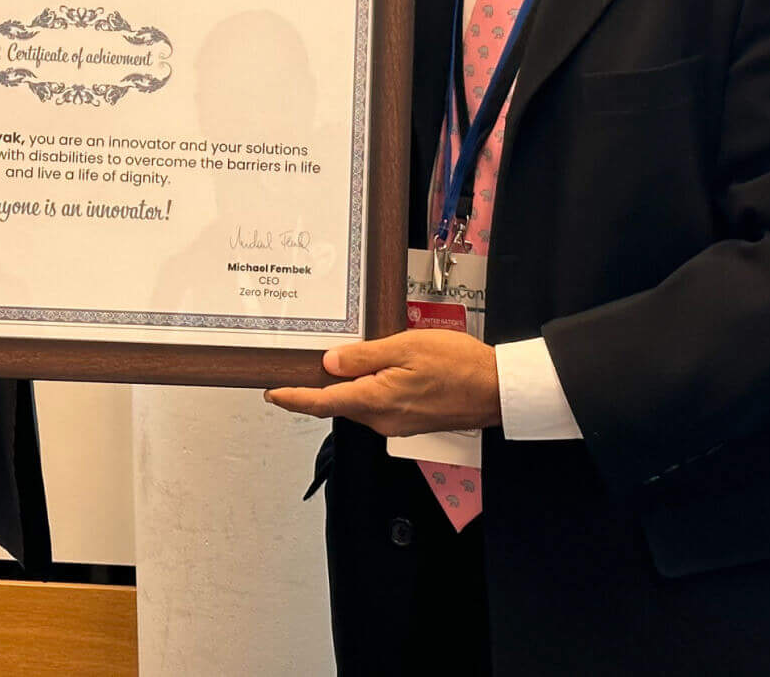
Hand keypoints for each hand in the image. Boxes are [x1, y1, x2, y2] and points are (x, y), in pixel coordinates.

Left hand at [263, 331, 500, 436]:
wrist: (497, 390)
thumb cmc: (459, 366)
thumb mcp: (407, 347)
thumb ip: (365, 356)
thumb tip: (330, 362)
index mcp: (377, 401)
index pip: (322, 403)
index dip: (293, 399)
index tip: (272, 393)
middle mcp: (382, 420)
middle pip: (337, 404)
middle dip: (315, 388)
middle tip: (297, 366)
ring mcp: (396, 424)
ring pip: (357, 404)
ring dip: (343, 387)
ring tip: (336, 361)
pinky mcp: (408, 421)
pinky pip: (376, 405)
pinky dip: (364, 390)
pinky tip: (370, 370)